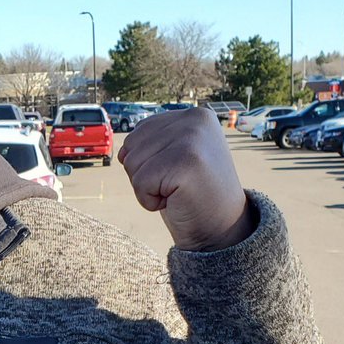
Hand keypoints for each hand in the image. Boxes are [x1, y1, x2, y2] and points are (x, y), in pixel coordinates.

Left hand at [117, 109, 252, 250]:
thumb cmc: (192, 195)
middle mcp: (196, 119)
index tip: (179, 173)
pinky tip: (175, 201)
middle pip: (132, 146)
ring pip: (132, 164)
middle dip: (146, 174)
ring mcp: (192, 138)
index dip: (149, 162)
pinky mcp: (186, 162)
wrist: (222, 229)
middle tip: (177, 186)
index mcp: (195, 115)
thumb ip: (150, 143)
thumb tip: (122, 153)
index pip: (139, 132)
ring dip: (147, 188)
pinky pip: (139, 183)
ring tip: (177, 192)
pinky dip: (149, 201)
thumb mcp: (172, 158)